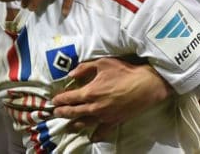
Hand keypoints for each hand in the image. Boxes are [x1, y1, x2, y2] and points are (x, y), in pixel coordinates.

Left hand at [52, 58, 171, 140]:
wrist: (145, 85)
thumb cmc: (124, 72)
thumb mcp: (102, 63)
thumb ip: (84, 68)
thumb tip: (71, 74)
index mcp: (89, 92)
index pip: (69, 98)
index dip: (59, 99)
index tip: (54, 100)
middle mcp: (94, 107)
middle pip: (73, 112)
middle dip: (62, 113)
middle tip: (55, 113)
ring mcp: (104, 116)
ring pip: (84, 123)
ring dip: (73, 124)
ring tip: (67, 126)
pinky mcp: (114, 121)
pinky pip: (102, 131)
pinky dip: (95, 135)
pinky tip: (91, 137)